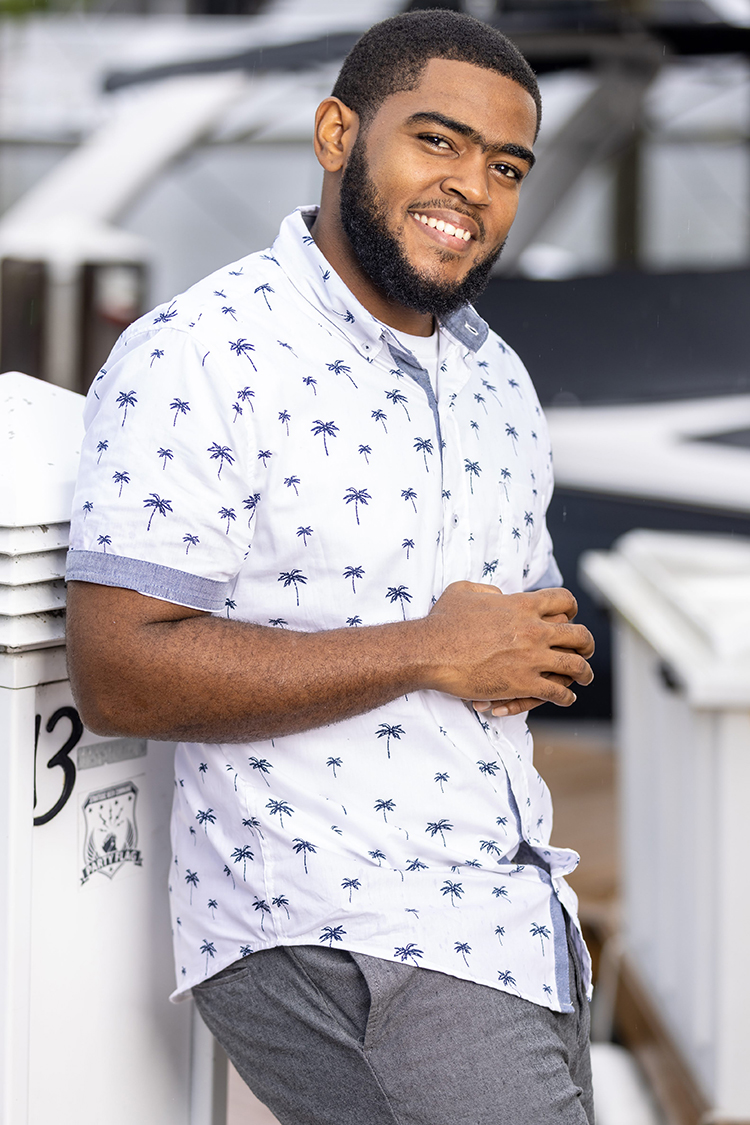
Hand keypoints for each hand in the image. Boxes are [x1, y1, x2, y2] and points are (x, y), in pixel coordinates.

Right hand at [424, 583, 593, 708]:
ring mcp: (531, 658)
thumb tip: (500, 596)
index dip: (571, 608)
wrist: (431, 652)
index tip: (571, 616)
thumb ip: (488, 590)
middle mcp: (533, 630)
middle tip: (586, 650)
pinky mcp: (523, 683)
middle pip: (578, 634)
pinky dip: (565, 697)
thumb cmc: (442, 622)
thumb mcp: (464, 591)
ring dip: (584, 672)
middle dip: (586, 643)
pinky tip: (565, 698)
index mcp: (522, 605)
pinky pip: (556, 692)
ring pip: (575, 665)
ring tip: (585, 677)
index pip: (563, 601)